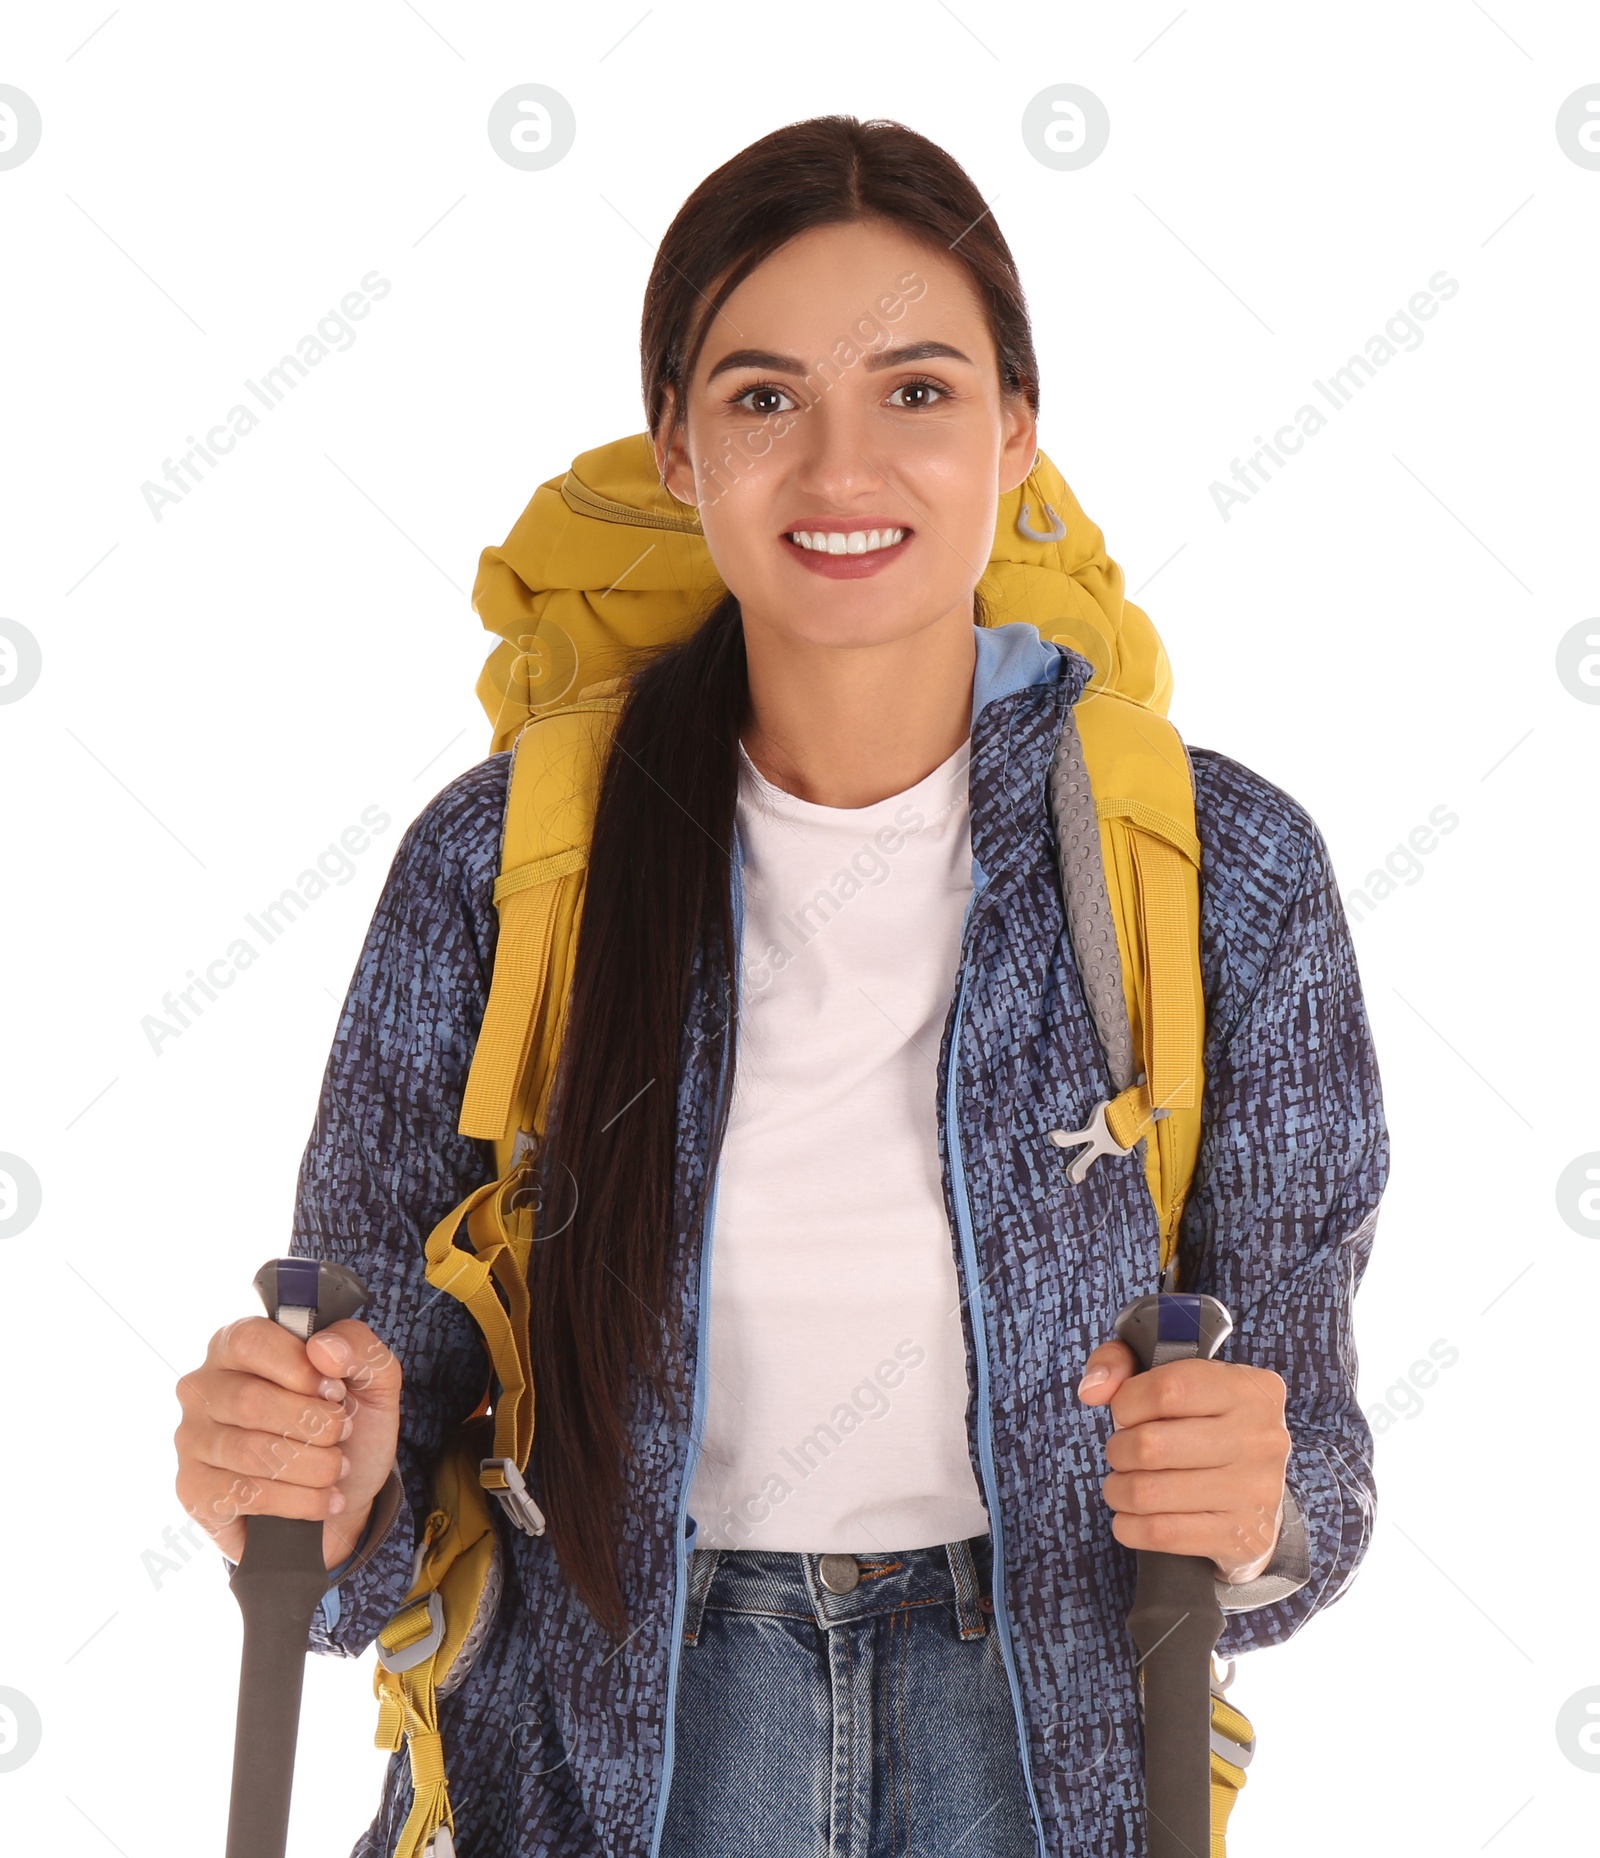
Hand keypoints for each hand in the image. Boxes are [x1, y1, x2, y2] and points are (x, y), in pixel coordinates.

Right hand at [174, 1315, 402, 1569]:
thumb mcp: (373, 1377)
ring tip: (338, 1468)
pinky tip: (324, 1499)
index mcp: (237, 1345)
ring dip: (312, 1465)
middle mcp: (203, 1387)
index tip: (336, 1392)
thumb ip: (358, 1344)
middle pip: (249, 1401)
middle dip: (313, 1424)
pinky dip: (298, 1500)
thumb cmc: (350, 1425)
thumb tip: (323, 1347)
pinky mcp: (195, 1489)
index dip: (300, 1370)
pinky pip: (243, 1496)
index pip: (251, 1341)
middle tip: (342, 1434)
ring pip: (249, 1452)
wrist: (347, 1494)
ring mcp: (192, 1439)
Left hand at [1076, 1337, 1290, 1583]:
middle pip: (1152, 1445)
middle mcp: (1262, 1438)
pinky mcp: (1244, 1536)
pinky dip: (1130, 1527)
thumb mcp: (1169, 1374)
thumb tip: (1092, 1390)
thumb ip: (1121, 1360)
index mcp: (1249, 1388)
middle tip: (1121, 1454)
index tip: (1125, 1413)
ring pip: (1149, 1493)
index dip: (1127, 1402)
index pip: (1168, 1388)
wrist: (1255, 1494)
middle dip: (1118, 1450)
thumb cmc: (1202, 1424)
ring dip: (1118, 1490)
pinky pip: (1162, 1534)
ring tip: (1122, 1485)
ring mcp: (1257, 1491)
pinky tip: (1131, 1518)